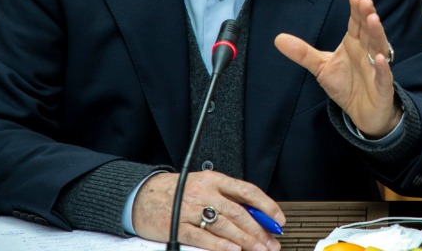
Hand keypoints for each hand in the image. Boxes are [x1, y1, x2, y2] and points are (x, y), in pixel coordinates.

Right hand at [131, 170, 283, 250]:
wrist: (142, 196)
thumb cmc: (177, 191)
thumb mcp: (204, 185)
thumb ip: (227, 197)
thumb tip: (256, 214)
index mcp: (214, 179)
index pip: (247, 191)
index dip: (266, 206)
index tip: (278, 220)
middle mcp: (204, 192)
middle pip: (238, 212)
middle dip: (258, 230)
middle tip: (271, 242)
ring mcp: (190, 209)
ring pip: (224, 226)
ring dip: (245, 240)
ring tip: (259, 249)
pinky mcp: (177, 226)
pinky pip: (202, 237)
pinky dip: (219, 245)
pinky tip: (233, 250)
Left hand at [274, 0, 401, 137]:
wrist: (362, 114)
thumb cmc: (346, 85)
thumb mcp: (321, 67)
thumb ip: (303, 53)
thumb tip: (278, 38)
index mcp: (355, 44)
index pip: (356, 23)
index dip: (356, 10)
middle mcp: (368, 52)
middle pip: (369, 30)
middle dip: (368, 16)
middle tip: (365, 1)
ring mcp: (377, 68)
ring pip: (379, 47)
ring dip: (377, 33)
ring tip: (373, 20)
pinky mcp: (382, 87)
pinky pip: (384, 76)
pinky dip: (383, 68)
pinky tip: (380, 59)